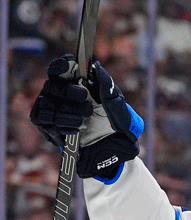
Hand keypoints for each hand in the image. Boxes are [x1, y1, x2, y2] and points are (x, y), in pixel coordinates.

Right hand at [30, 55, 142, 178]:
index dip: (62, 65)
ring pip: (46, 103)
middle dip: (69, 94)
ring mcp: (52, 109)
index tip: (70, 66)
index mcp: (79, 84)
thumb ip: (107, 88)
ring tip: (83, 122)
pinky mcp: (46, 126)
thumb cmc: (118, 127)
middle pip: (52, 84)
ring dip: (67, 114)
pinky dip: (59, 126)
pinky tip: (74, 130)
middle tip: (86, 105)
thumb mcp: (119, 108)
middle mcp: (62, 94)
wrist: (114, 154)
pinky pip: (42, 119)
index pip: (62, 67)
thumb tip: (96, 67)